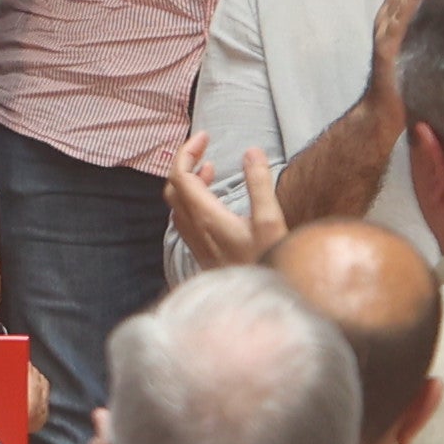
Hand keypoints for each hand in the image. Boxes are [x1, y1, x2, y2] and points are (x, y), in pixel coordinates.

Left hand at [163, 136, 280, 268]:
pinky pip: (184, 219)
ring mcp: (195, 243)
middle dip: (185, 162)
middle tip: (206, 147)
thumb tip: (251, 152)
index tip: (205, 136)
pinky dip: (192, 200)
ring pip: (177, 204)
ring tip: (211, 168)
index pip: (180, 175)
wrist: (260, 306)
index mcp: (206, 217)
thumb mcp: (269, 221)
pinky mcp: (201, 252)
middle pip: (173, 187)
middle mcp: (194, 230)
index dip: (188, 150)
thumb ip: (259, 184)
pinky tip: (212, 199)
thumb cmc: (268, 263)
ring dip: (188, 181)